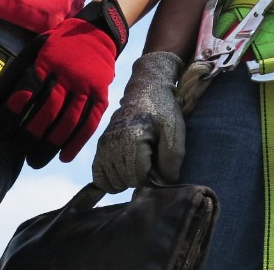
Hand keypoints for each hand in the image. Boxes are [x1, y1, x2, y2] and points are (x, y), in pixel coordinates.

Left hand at [0, 0, 128, 167]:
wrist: (98, 32)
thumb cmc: (59, 44)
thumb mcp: (36, 48)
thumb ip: (19, 71)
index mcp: (48, 60)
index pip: (27, 89)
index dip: (12, 112)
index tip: (0, 131)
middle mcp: (69, 74)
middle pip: (49, 109)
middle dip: (29, 134)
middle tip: (16, 151)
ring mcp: (87, 86)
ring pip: (69, 120)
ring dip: (51, 144)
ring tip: (35, 160)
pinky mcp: (101, 95)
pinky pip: (90, 122)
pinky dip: (77, 142)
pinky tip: (64, 156)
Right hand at [92, 51, 186, 191]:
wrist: (146, 89)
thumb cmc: (163, 110)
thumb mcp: (174, 131)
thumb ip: (172, 160)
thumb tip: (163, 184)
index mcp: (131, 139)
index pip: (139, 178)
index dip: (154, 177)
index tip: (160, 162)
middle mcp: (112, 144)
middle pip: (126, 182)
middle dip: (141, 177)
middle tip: (151, 159)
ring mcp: (103, 146)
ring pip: (112, 183)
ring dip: (127, 179)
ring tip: (140, 162)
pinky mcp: (99, 147)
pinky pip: (99, 177)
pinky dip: (112, 180)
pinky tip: (126, 170)